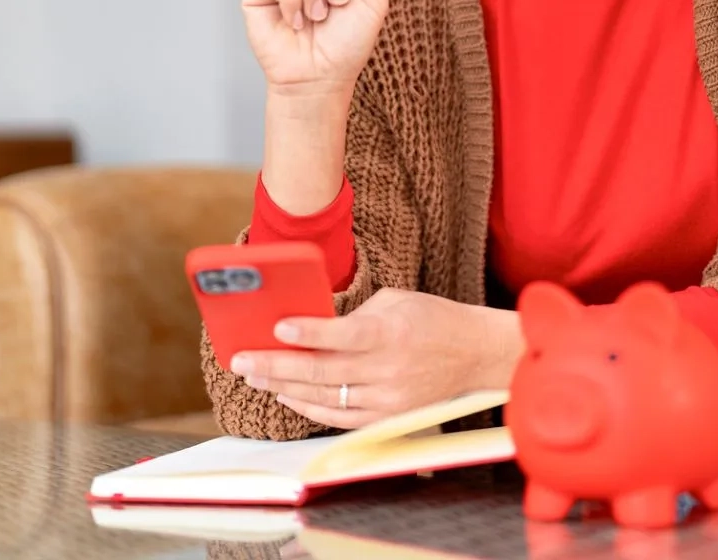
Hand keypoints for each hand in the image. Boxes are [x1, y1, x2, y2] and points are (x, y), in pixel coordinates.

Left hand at [230, 289, 522, 429]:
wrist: (475, 355)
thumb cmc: (433, 319)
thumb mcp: (395, 300)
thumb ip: (354, 313)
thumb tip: (310, 323)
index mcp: (389, 333)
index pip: (341, 335)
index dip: (308, 333)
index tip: (277, 328)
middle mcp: (387, 369)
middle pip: (321, 371)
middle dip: (275, 365)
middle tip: (242, 360)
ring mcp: (387, 398)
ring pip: (325, 397)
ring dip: (284, 387)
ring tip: (255, 376)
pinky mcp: (389, 418)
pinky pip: (340, 417)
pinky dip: (310, 408)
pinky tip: (287, 395)